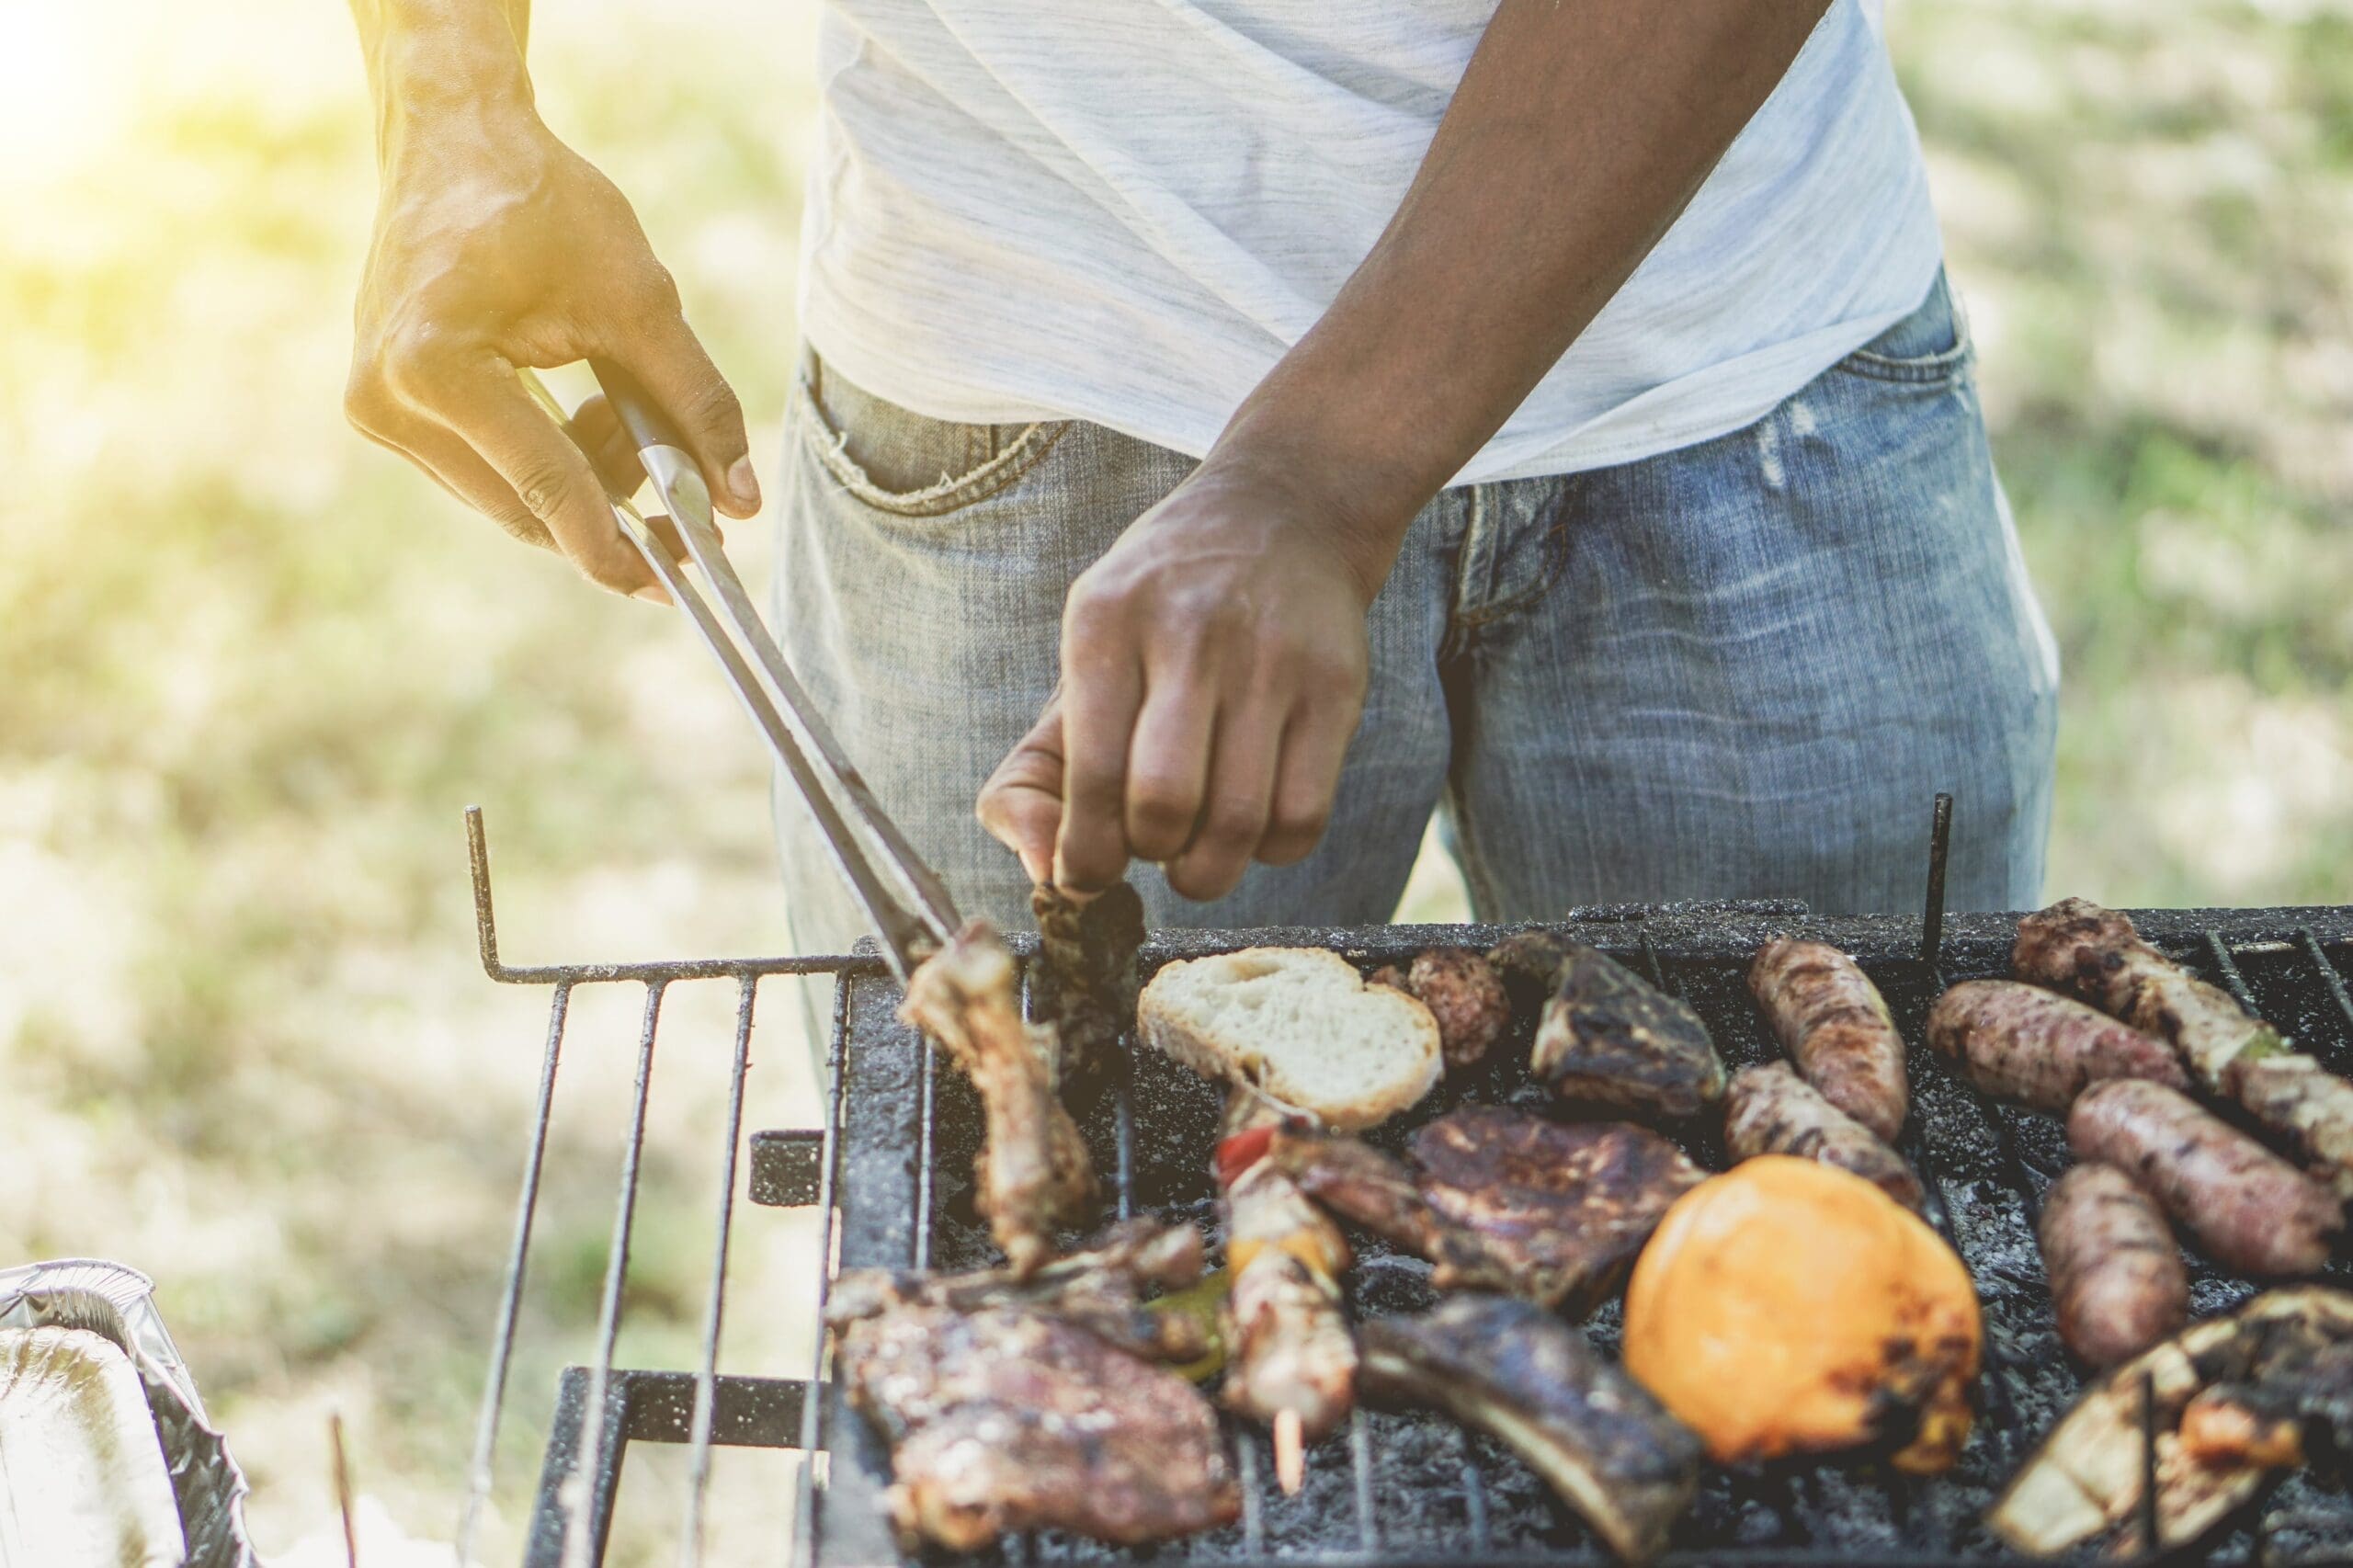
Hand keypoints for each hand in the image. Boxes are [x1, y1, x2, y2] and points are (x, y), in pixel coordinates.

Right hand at [345, 94, 756, 597]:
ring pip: (507, 500)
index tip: (680, 581)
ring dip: (585, 483)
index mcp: (434, 367)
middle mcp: (385, 400)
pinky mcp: (385, 410)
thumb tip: (741, 502)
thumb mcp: (640, 299)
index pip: (547, 486)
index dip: (620, 542)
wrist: (453, 141)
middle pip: (524, 509)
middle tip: (693, 511)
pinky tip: (588, 412)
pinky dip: (550, 461)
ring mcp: (375, 410)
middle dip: (615, 514)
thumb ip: (693, 403)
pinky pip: (486, 472)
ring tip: (628, 415)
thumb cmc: (542, 204)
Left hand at [979, 465, 1375, 900]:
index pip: (1091, 776)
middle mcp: (1189, 631)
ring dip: (1206, 869)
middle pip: (1164, 806)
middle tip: (1149, 848)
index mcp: (1104, 621)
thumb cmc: (1159, 616)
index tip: (1086, 875)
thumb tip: (1047, 877)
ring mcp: (1271, 658)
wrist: (1280, 514)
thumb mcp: (1082, 660)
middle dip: (1148, 858)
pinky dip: (1268, 852)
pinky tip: (1251, 826)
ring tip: (1195, 851)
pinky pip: (1301, 819)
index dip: (1085, 855)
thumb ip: (1030, 778)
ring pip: (1237, 824)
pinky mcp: (1336, 686)